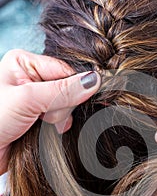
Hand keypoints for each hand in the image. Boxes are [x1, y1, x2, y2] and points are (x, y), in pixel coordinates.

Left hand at [0, 49, 100, 173]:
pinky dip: (57, 128)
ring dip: (59, 119)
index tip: (79, 100)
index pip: (64, 70)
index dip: (74, 86)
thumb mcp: (27, 100)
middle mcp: (30, 79)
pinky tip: (45, 132)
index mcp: (24, 63)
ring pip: (67, 106)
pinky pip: (61, 119)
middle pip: (67, 88)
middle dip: (61, 106)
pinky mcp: (38, 118)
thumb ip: (62, 91)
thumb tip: (93, 81)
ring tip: (41, 125)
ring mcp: (35, 99)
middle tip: (44, 116)